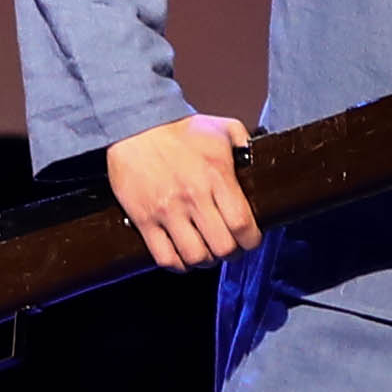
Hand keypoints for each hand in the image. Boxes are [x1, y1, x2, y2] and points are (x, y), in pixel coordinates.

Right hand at [111, 111, 260, 270]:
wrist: (133, 127)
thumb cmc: (178, 129)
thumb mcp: (221, 127)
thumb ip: (244, 142)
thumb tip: (258, 160)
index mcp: (216, 176)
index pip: (242, 224)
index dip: (251, 240)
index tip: (250, 240)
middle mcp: (193, 197)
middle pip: (222, 247)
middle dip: (230, 253)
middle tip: (229, 247)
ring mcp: (167, 211)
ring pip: (195, 256)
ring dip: (205, 260)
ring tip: (206, 252)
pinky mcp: (143, 220)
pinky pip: (165, 257)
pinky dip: (178, 264)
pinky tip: (183, 256)